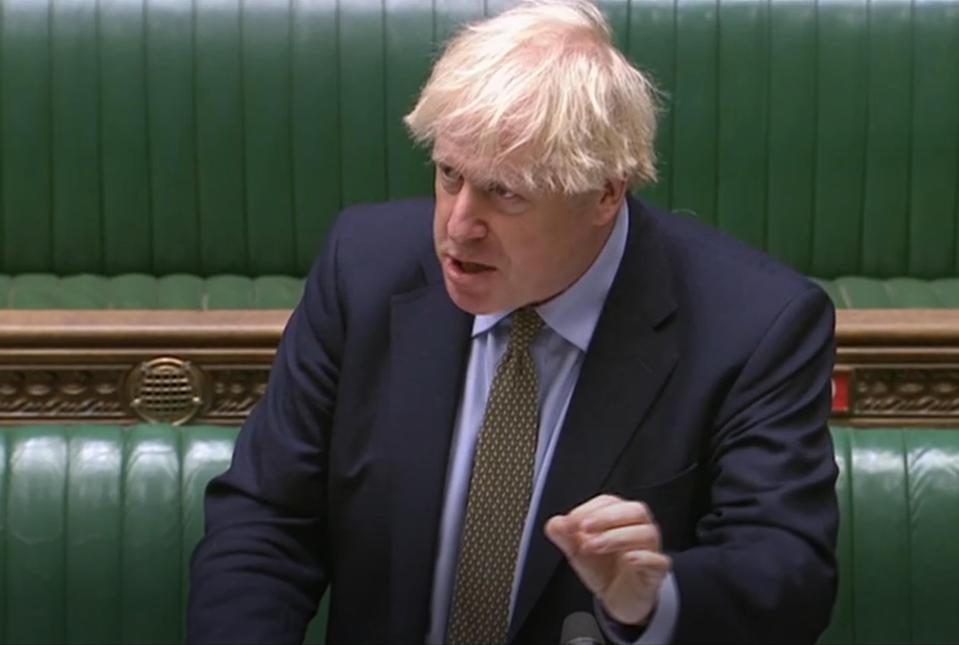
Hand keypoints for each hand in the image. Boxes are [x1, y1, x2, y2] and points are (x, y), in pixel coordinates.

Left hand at [545, 494, 670, 625]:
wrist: (619, 598)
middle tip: (584, 528)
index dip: (589, 508)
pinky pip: (659, 561)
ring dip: (618, 537)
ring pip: (647, 533)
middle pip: (634, 510)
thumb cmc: (604, 568)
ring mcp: (651, 549)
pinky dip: (644, 557)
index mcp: (620, 518)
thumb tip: (555, 523)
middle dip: (607, 517)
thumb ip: (565, 537)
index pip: (609, 502)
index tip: (571, 521)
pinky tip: (628, 559)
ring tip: (594, 546)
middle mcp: (638, 529)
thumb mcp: (578, 552)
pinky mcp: (656, 572)